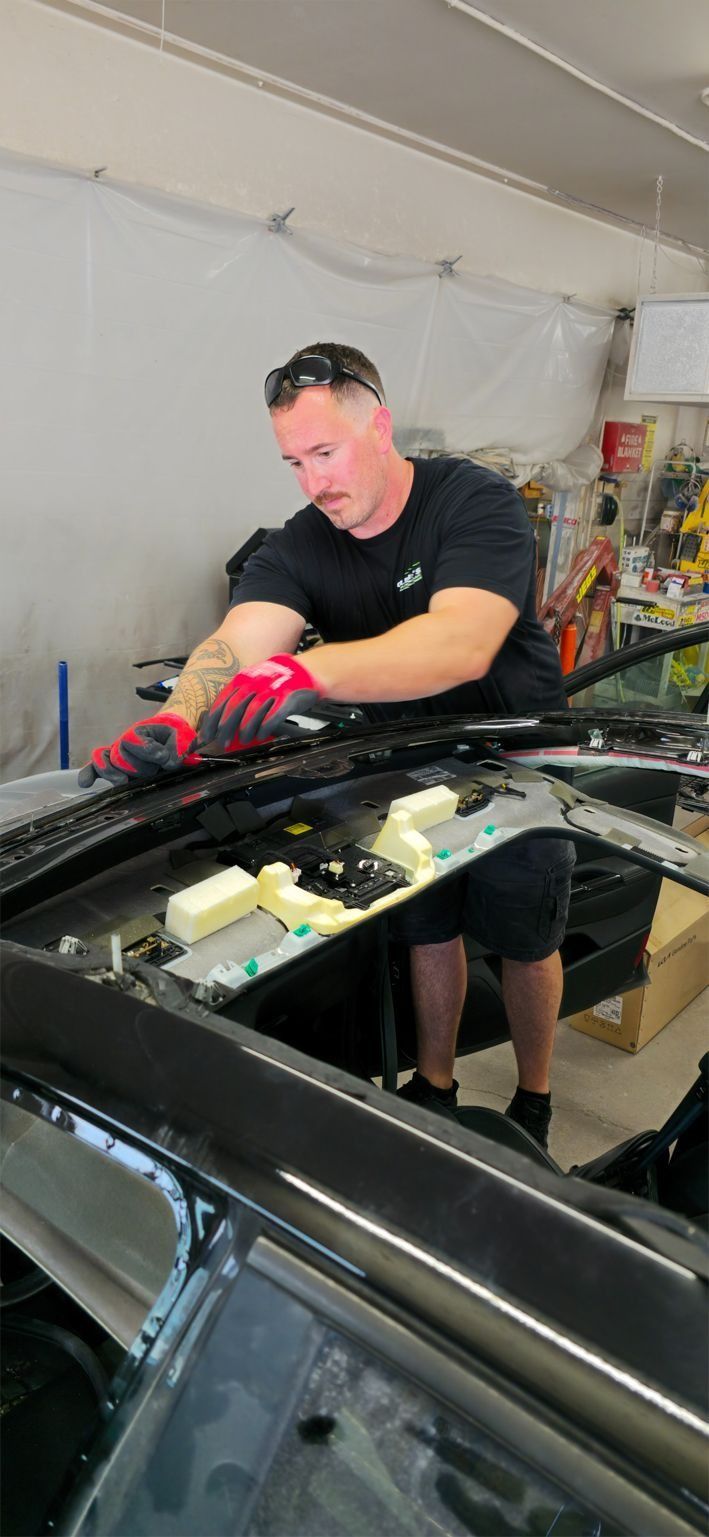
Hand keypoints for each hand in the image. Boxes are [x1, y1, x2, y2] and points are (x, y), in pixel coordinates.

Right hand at [78, 712, 199, 787]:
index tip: (162, 757)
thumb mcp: (181, 737)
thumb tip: (168, 763)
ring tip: (124, 781)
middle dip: (138, 767)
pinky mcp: (113, 768)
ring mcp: (117, 756)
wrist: (170, 736)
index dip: (146, 749)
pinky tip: (85, 783)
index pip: (132, 739)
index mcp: (139, 732)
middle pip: (120, 757)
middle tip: (154, 770)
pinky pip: (94, 769)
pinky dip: (88, 774)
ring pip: (109, 764)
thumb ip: (177, 749)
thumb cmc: (173, 736)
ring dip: (118, 775)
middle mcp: (124, 744)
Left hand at [197, 655, 322, 751]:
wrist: (305, 671)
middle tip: (222, 741)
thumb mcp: (255, 683)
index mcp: (245, 678)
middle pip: (235, 707)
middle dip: (226, 726)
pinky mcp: (286, 698)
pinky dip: (265, 727)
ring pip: (252, 711)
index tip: (207, 733)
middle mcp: (256, 682)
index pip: (223, 699)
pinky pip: (272, 715)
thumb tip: (222, 720)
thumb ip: (240, 698)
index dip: (213, 718)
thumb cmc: (278, 681)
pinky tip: (261, 735)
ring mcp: (271, 690)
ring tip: (243, 739)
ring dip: (245, 729)